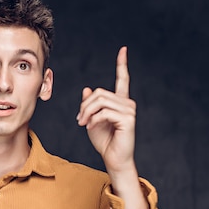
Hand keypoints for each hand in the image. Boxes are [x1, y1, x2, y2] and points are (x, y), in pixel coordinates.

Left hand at [76, 46, 135, 173]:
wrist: (113, 158)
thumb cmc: (104, 140)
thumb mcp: (91, 119)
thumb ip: (90, 105)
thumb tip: (87, 89)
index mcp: (120, 101)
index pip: (123, 79)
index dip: (122, 64)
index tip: (123, 50)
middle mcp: (127, 103)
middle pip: (99, 93)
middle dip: (85, 105)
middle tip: (79, 119)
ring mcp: (129, 110)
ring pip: (100, 101)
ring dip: (86, 113)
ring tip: (83, 123)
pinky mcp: (128, 119)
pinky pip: (104, 113)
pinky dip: (93, 120)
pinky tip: (90, 127)